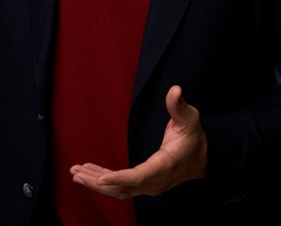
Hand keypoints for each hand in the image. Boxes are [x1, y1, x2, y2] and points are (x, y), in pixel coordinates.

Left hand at [70, 86, 206, 198]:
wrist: (204, 157)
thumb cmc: (194, 137)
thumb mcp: (189, 118)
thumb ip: (179, 105)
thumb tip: (175, 89)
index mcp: (164, 166)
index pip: (139, 176)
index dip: (119, 178)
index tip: (100, 179)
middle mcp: (155, 181)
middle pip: (123, 188)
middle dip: (98, 182)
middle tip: (76, 172)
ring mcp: (150, 185)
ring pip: (120, 190)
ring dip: (97, 182)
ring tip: (76, 172)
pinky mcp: (145, 184)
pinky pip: (122, 187)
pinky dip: (105, 182)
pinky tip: (91, 174)